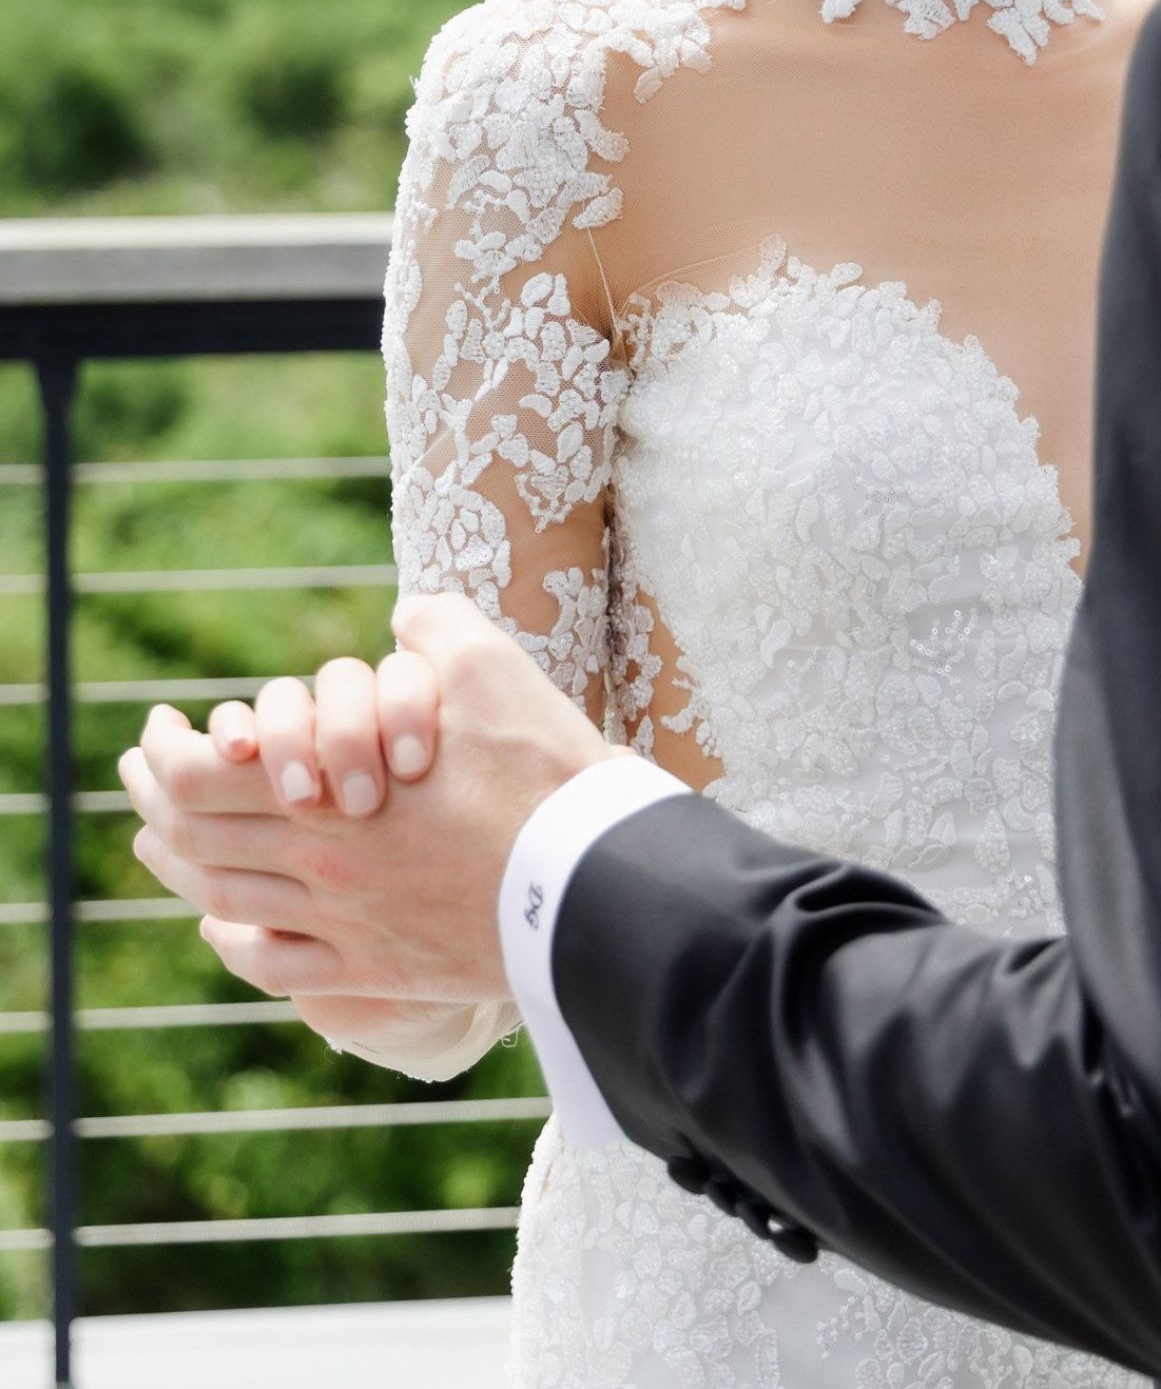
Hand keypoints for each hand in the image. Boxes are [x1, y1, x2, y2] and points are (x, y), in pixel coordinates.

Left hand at [121, 594, 621, 1003]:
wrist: (595, 884)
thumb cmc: (543, 773)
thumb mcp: (490, 667)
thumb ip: (434, 628)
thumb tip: (403, 617)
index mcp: (326, 797)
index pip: (201, 780)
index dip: (165, 752)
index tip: (158, 726)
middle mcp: (319, 869)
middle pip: (199, 841)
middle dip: (156, 800)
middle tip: (140, 772)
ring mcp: (345, 927)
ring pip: (228, 901)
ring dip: (182, 868)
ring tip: (157, 843)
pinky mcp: (380, 968)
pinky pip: (278, 966)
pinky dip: (235, 944)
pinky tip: (223, 926)